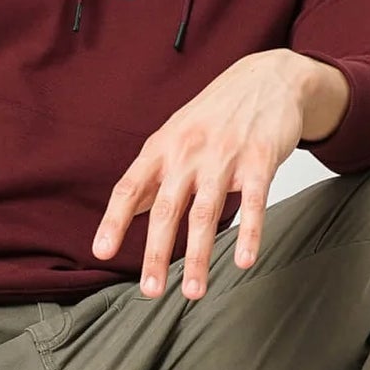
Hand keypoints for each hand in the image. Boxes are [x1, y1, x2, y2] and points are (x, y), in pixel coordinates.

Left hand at [90, 49, 309, 302]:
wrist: (268, 78)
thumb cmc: (216, 113)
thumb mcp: (175, 135)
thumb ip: (152, 176)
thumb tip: (124, 213)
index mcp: (163, 147)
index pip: (130, 187)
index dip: (114, 221)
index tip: (102, 253)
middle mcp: (189, 151)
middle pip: (167, 208)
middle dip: (156, 252)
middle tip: (150, 290)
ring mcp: (225, 155)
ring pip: (207, 212)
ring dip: (198, 255)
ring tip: (192, 291)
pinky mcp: (261, 160)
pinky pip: (254, 202)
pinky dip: (249, 233)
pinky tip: (243, 261)